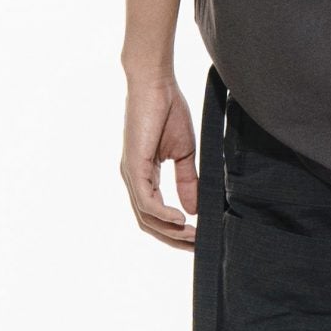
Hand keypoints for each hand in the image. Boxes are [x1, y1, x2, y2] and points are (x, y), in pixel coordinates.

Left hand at [121, 73, 197, 247]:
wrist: (157, 84)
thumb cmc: (169, 111)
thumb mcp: (184, 153)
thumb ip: (187, 181)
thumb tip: (194, 210)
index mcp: (144, 176)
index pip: (156, 215)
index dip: (175, 231)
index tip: (199, 239)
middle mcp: (133, 179)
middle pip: (149, 223)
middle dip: (173, 239)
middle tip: (197, 246)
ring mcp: (131, 174)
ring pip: (146, 217)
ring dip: (171, 231)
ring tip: (193, 236)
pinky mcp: (134, 166)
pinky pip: (145, 200)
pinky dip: (163, 214)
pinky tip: (181, 219)